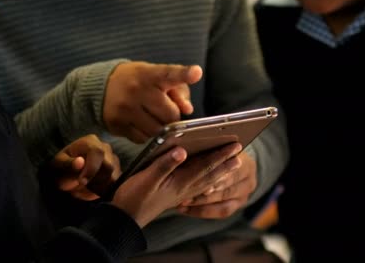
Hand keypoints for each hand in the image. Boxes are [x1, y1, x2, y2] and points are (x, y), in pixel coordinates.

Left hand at [49, 134, 120, 200]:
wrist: (67, 174)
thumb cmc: (62, 166)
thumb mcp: (58, 164)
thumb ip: (68, 163)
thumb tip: (80, 162)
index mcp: (91, 142)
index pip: (98, 153)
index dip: (91, 168)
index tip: (81, 181)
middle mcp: (106, 149)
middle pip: (108, 167)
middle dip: (93, 182)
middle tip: (78, 187)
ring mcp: (113, 160)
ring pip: (112, 179)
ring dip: (95, 189)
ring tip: (80, 190)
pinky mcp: (117, 173)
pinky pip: (113, 186)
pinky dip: (100, 192)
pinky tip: (88, 191)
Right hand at [103, 62, 202, 142]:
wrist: (103, 86)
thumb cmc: (140, 81)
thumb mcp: (159, 77)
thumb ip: (179, 91)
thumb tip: (187, 110)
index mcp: (150, 74)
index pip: (169, 74)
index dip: (185, 74)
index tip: (196, 72)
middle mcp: (136, 90)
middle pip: (170, 115)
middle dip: (172, 116)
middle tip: (165, 111)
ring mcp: (125, 108)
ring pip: (157, 131)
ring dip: (161, 129)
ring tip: (153, 117)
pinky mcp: (116, 124)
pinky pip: (142, 139)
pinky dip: (146, 135)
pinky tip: (141, 124)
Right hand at [112, 143, 242, 227]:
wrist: (124, 220)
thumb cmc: (133, 198)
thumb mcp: (146, 179)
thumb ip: (164, 164)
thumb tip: (182, 150)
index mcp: (180, 182)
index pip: (205, 165)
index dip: (220, 155)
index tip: (234, 145)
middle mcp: (184, 188)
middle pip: (210, 173)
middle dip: (225, 163)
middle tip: (240, 153)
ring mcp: (181, 194)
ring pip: (206, 181)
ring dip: (220, 172)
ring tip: (232, 165)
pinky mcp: (175, 196)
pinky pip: (198, 188)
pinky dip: (208, 182)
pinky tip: (211, 181)